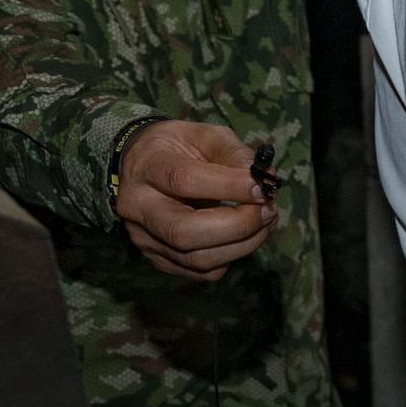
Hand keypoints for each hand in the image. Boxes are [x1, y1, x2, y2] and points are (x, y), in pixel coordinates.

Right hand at [115, 118, 271, 279]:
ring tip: (264, 221)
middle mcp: (138, 208)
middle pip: (185, 232)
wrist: (140, 168)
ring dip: (243, 244)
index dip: (229, 186)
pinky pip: (202, 272)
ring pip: (198, 259)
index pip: (184, 181)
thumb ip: (233, 153)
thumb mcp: (203, 135)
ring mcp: (145, 239)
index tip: (261, 187)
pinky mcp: (158, 260)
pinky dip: (232, 256)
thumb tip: (264, 180)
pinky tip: (244, 235)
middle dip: (238, 225)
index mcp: (146, 167)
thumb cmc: (176, 148)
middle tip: (267, 210)